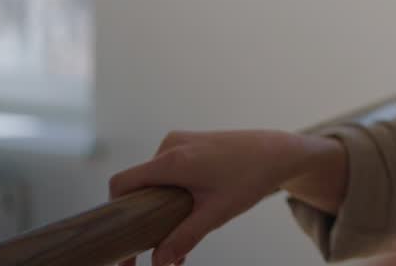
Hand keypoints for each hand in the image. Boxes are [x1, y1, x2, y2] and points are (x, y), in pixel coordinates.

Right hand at [108, 129, 304, 265]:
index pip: (122, 184)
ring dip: (159, 212)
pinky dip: (172, 197)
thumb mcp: (217, 213)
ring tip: (174, 247)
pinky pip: (169, 173)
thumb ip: (185, 237)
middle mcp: (171, 146)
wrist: (280, 152)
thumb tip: (158, 263)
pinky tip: (185, 223)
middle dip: (140, 221)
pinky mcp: (191, 145)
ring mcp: (181, 143)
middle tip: (145, 254)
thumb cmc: (251, 178)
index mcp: (172, 160)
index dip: (115, 212)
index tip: (121, 240)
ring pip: (155, 181)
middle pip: (137, 186)